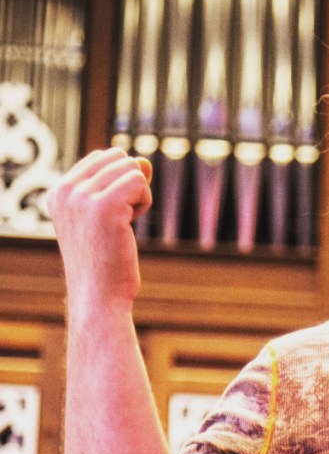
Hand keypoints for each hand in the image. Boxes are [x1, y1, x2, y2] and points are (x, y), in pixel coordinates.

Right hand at [48, 148, 152, 310]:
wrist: (99, 297)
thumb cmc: (106, 262)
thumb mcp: (109, 217)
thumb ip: (121, 184)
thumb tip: (143, 160)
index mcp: (58, 191)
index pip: (102, 157)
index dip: (119, 182)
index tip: (110, 215)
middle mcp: (65, 190)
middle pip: (118, 157)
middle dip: (131, 186)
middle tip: (120, 221)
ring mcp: (82, 197)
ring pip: (131, 167)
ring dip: (139, 196)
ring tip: (123, 226)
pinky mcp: (104, 206)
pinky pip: (139, 181)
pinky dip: (144, 202)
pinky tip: (130, 225)